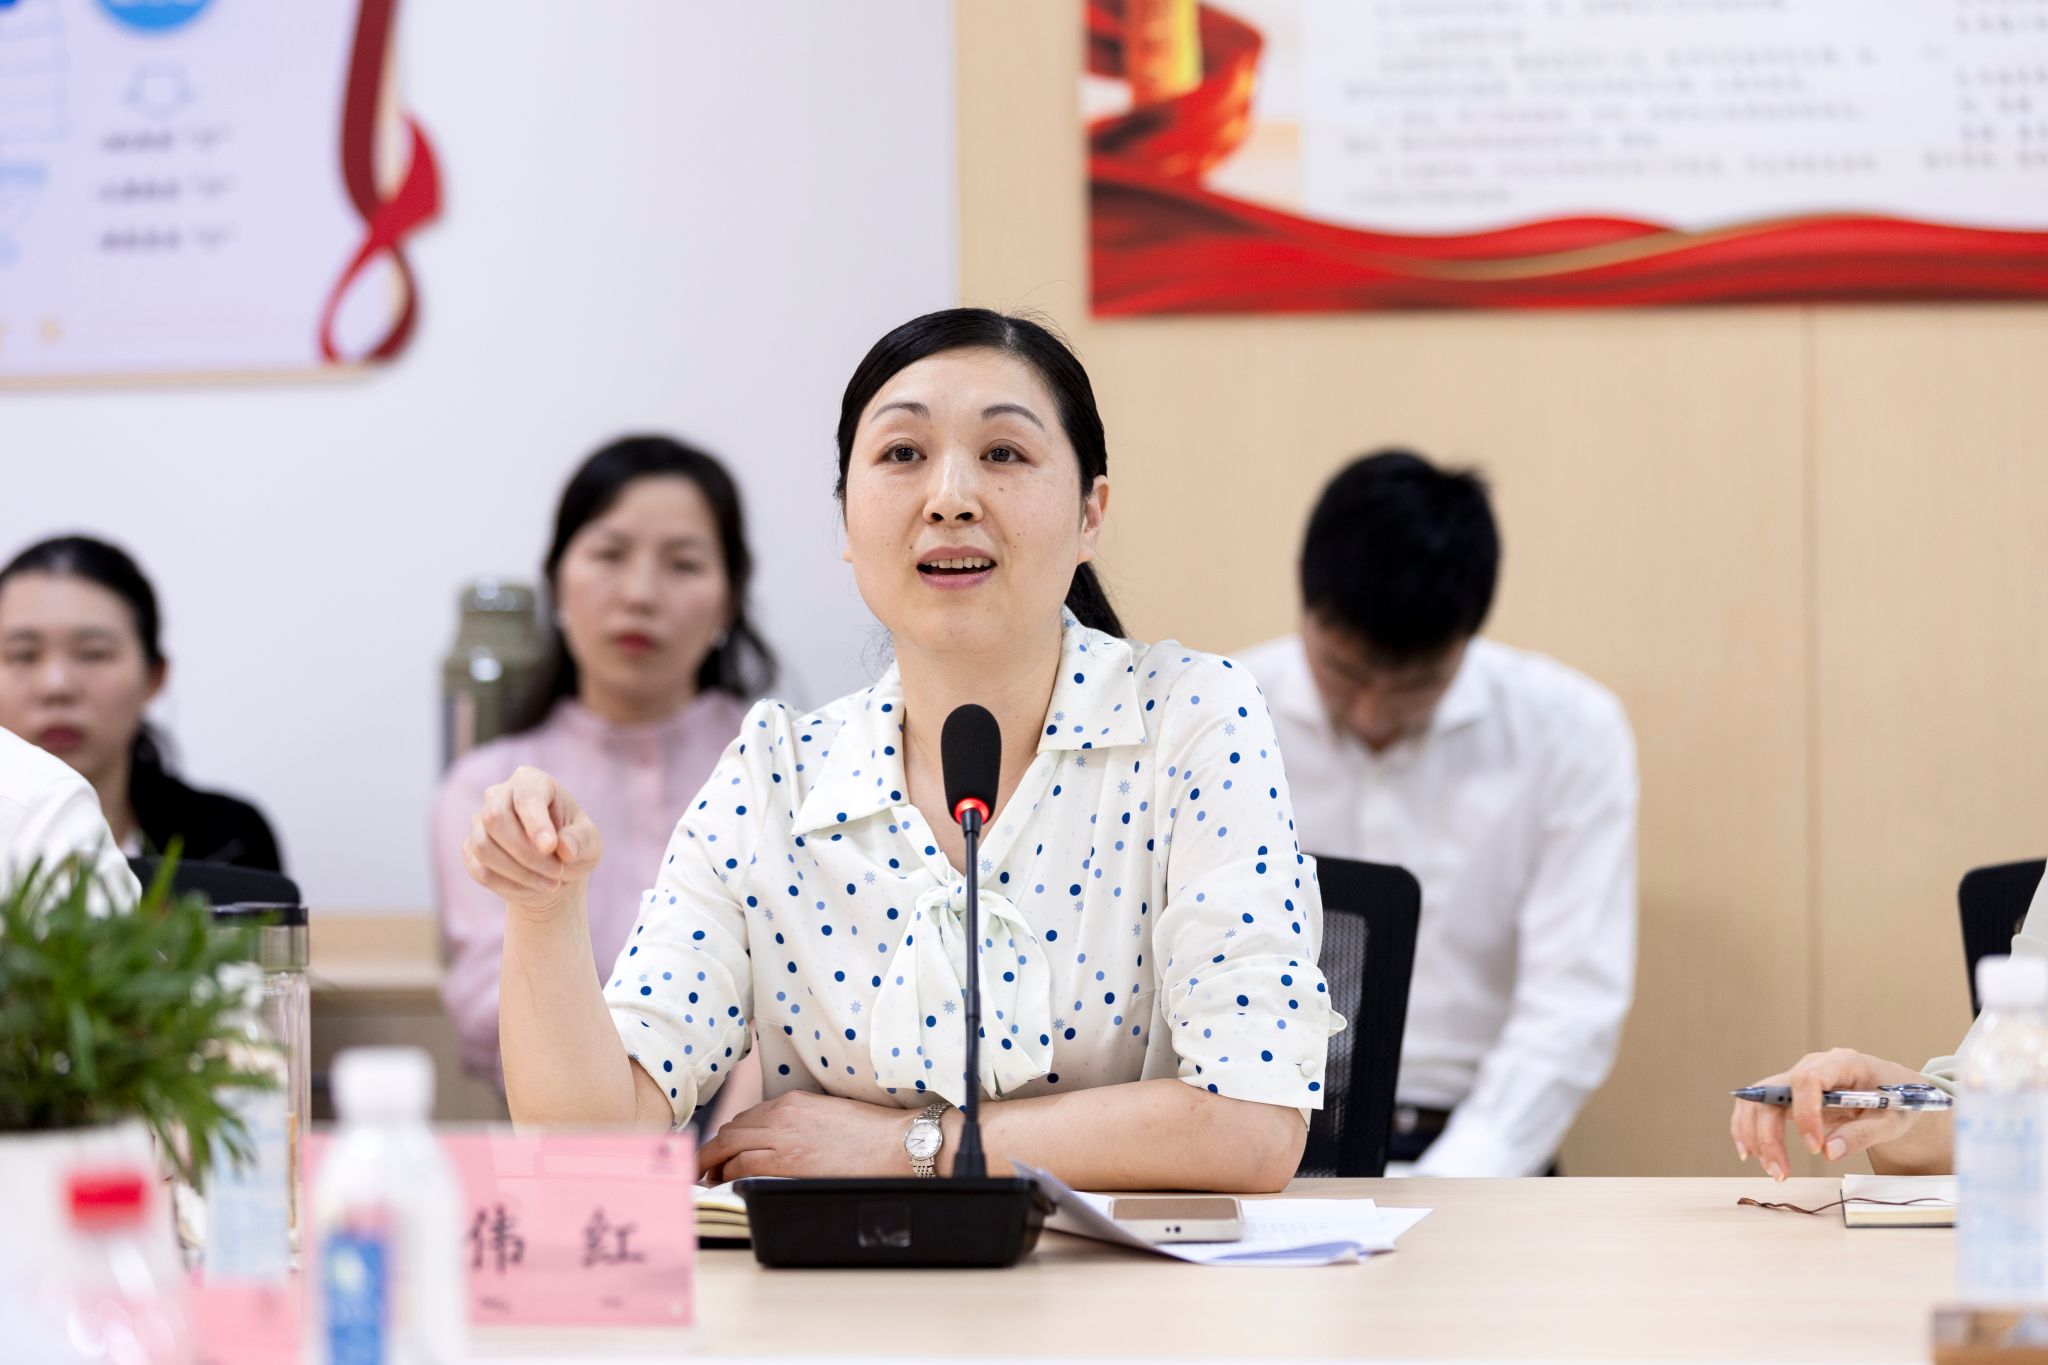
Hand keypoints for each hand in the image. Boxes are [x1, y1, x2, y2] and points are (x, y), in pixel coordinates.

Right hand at [461, 765, 602, 918]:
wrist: (553, 873)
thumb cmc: (574, 847)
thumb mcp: (591, 843)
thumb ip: (582, 840)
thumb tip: (564, 847)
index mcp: (531, 781)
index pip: (525, 794)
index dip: (535, 822)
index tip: (550, 847)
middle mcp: (499, 795)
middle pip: (495, 817)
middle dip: (526, 852)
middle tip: (557, 873)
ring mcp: (479, 822)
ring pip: (483, 846)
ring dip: (518, 872)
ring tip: (551, 883)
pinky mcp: (470, 849)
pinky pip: (479, 869)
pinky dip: (508, 885)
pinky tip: (531, 888)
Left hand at [698, 1091, 917, 1181]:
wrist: (893, 1143)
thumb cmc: (869, 1132)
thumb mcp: (827, 1113)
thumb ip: (801, 1120)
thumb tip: (784, 1138)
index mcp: (792, 1101)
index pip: (747, 1118)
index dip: (731, 1137)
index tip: (725, 1151)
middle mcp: (781, 1116)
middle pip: (731, 1131)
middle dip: (713, 1150)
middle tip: (704, 1167)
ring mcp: (782, 1138)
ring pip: (729, 1147)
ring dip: (714, 1163)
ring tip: (708, 1179)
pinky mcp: (786, 1162)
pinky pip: (742, 1166)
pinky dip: (727, 1175)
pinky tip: (724, 1184)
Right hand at [1729, 1048, 1931, 1180]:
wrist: (1892, 1093)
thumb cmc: (1896, 1101)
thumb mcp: (1891, 1120)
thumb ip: (1861, 1134)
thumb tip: (1830, 1152)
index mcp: (1842, 1063)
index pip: (1809, 1079)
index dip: (1805, 1112)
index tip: (1815, 1146)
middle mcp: (1811, 1066)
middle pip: (1774, 1093)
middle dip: (1770, 1135)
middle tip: (1780, 1172)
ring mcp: (1796, 1079)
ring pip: (1758, 1100)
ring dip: (1756, 1135)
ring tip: (1772, 1170)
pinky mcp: (1788, 1095)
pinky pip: (1758, 1107)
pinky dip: (1748, 1128)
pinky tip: (1750, 1152)